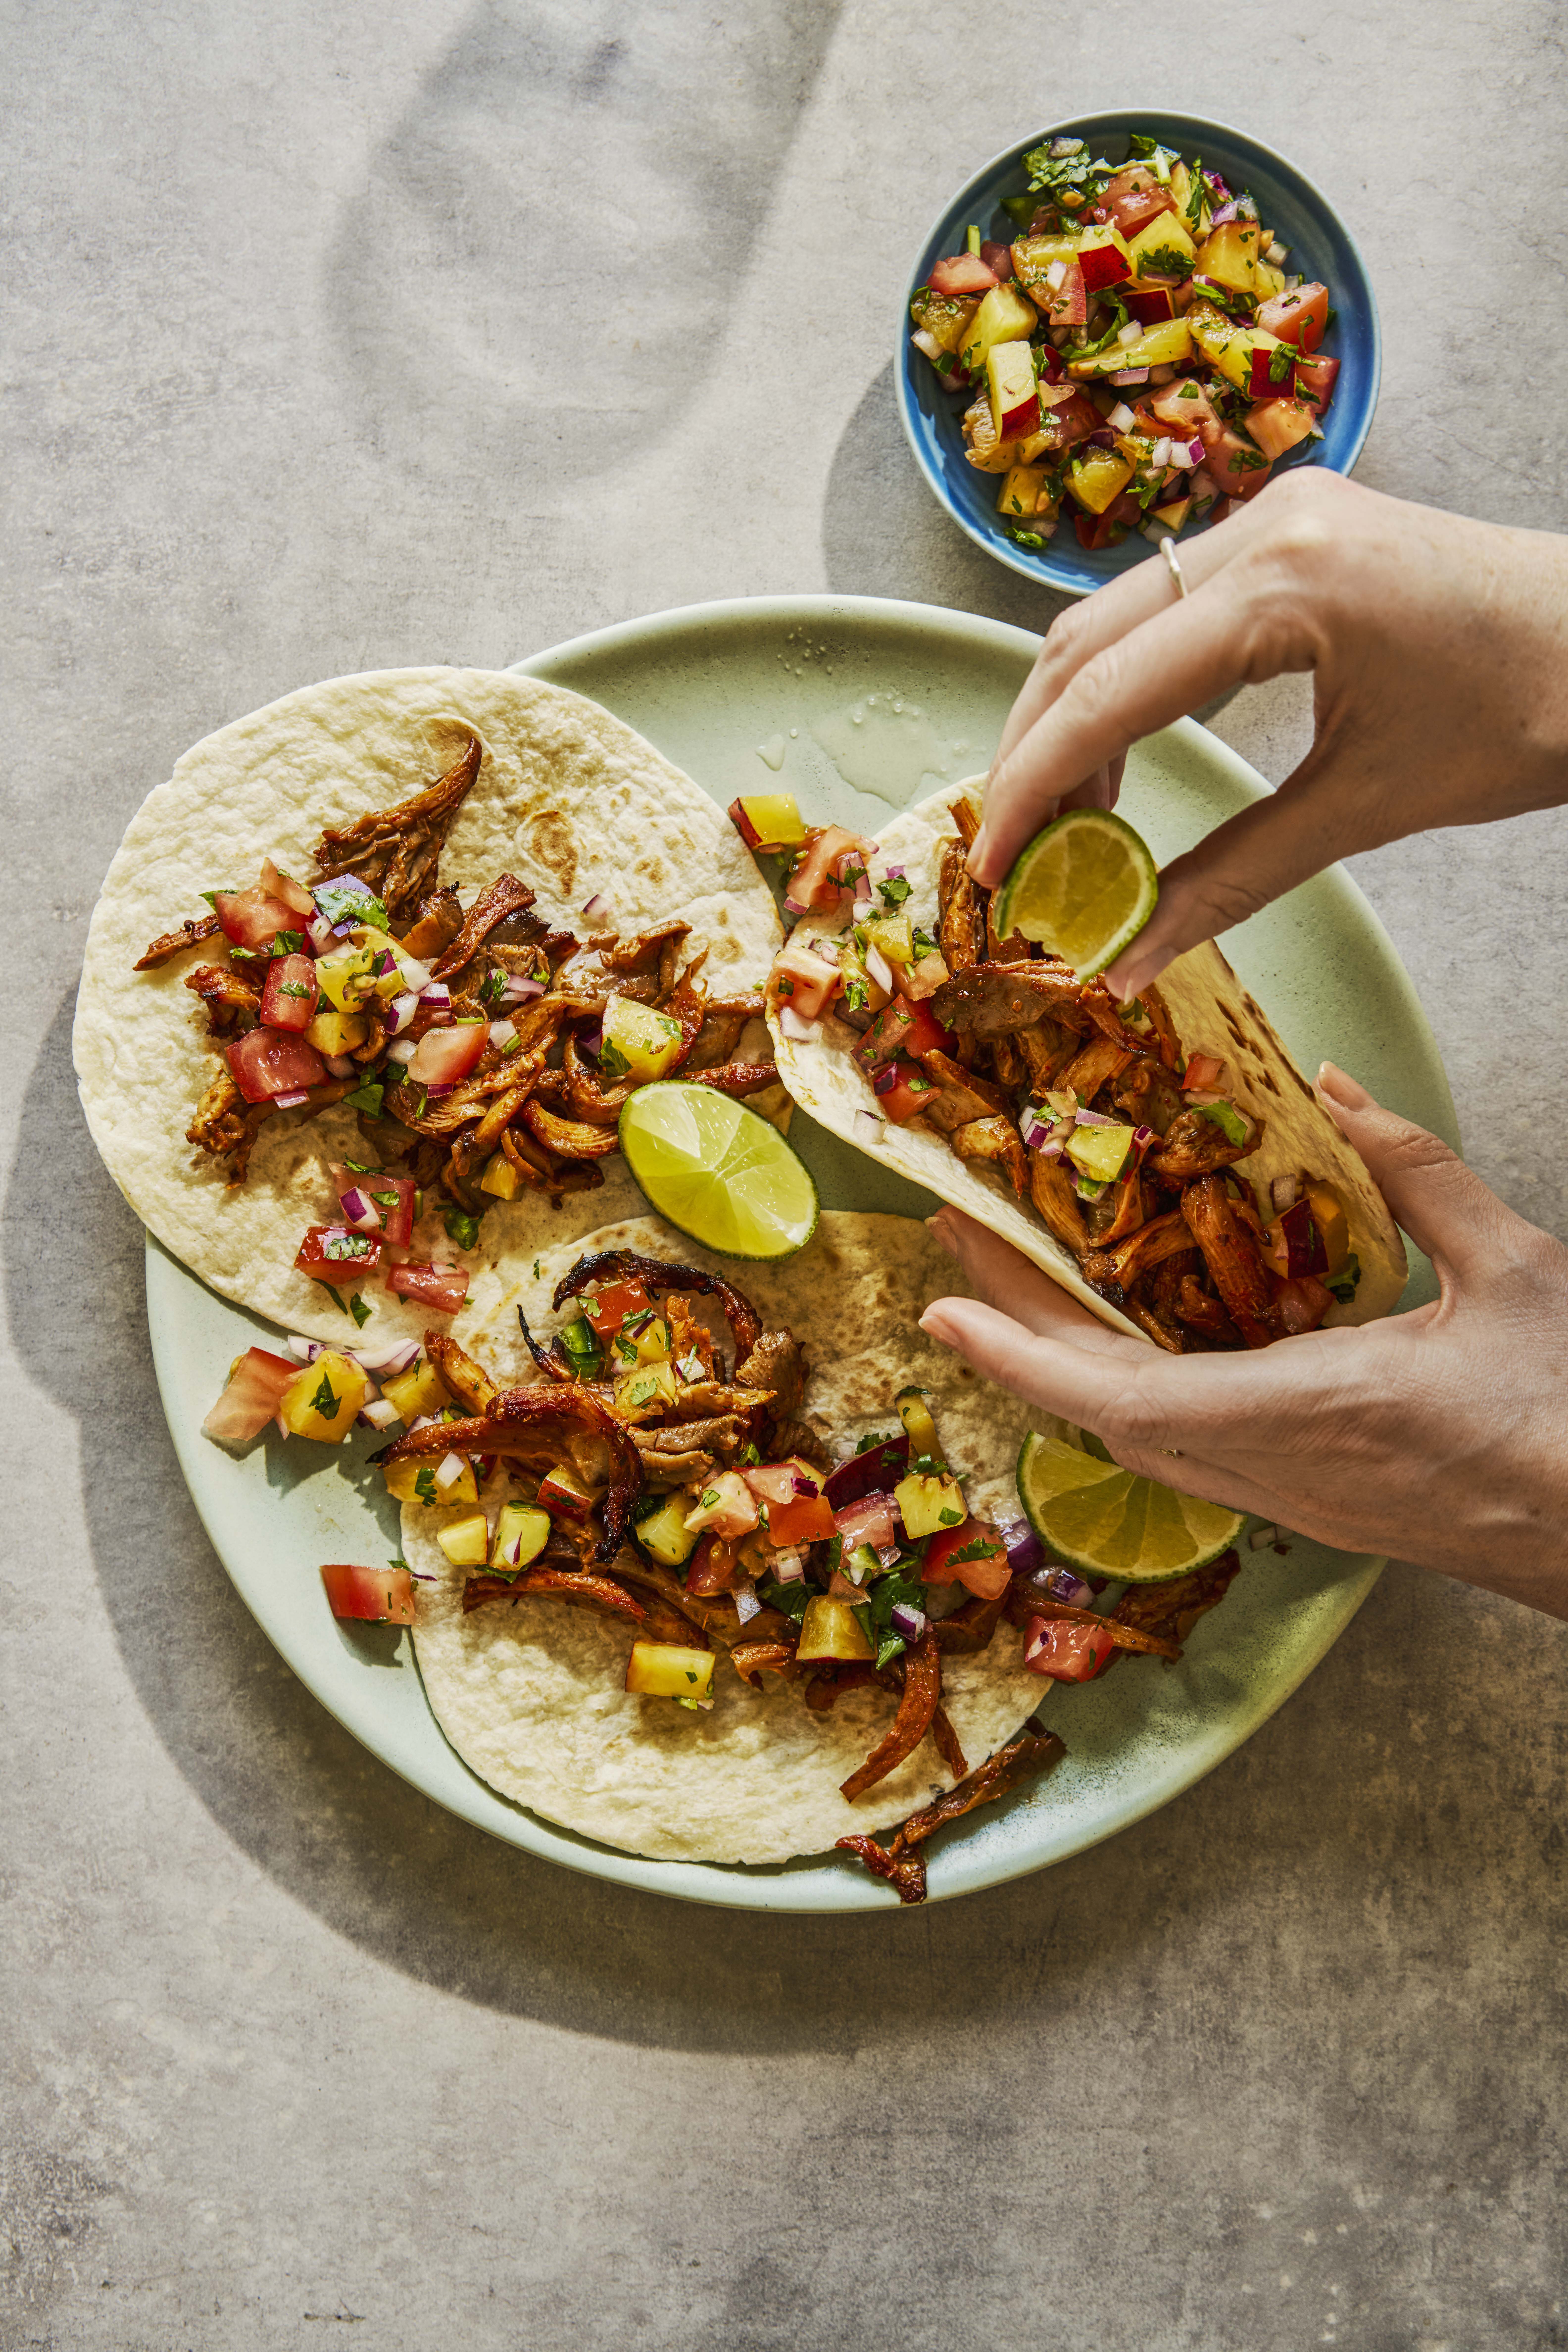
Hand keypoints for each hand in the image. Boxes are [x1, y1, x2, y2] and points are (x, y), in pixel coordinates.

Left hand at [918, 1065, 1567, 1620]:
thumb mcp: (1513, 1268)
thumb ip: (1419, 1171)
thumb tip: (1340, 1084)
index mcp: (1313, 1406)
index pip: (1120, 1391)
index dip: (1020, 1349)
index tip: (943, 1308)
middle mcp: (1280, 1465)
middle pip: (1103, 1410)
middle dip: (1018, 1332)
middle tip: (958, 1252)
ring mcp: (1294, 1497)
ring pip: (1138, 1439)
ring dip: (1063, 1366)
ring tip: (1016, 1286)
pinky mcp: (1315, 1504)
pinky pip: (1188, 1450)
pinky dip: (1127, 1396)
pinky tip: (1113, 1351)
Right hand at [968, 473, 1567, 998]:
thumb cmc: (1526, 713)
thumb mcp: (1367, 808)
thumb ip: (1231, 879)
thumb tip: (1129, 960)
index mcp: (1284, 583)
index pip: (1107, 692)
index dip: (1033, 785)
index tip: (989, 863)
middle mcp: (1265, 524)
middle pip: (1084, 638)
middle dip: (1032, 748)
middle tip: (1009, 846)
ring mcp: (1274, 515)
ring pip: (1112, 616)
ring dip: (1071, 716)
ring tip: (1062, 819)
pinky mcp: (1289, 530)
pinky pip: (1164, 605)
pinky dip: (1124, 683)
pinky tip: (1120, 758)